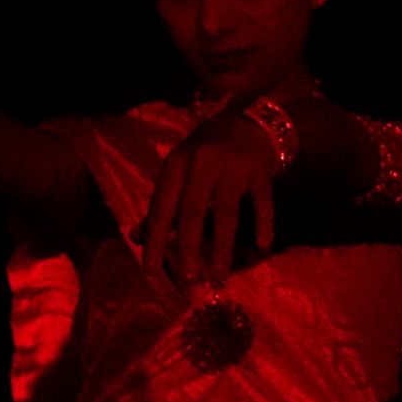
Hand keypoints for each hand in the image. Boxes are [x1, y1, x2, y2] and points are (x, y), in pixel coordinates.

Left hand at [139, 103, 287, 289]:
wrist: (246, 120)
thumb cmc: (206, 153)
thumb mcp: (179, 171)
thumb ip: (161, 205)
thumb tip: (137, 238)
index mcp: (176, 165)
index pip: (161, 208)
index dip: (155, 240)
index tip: (150, 272)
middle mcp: (201, 164)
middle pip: (192, 212)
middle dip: (189, 248)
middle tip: (188, 280)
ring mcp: (233, 167)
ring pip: (226, 212)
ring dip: (223, 247)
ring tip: (220, 277)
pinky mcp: (260, 170)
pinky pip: (262, 202)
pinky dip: (264, 224)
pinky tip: (263, 246)